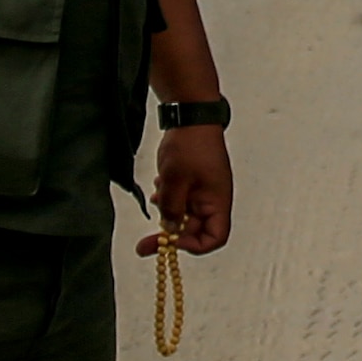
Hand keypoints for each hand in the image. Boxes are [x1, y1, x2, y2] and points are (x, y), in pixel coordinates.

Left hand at [149, 122, 232, 256]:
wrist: (190, 114)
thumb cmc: (190, 144)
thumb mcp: (175, 180)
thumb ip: (172, 209)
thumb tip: (170, 231)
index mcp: (217, 201)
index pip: (214, 238)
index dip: (193, 245)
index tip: (172, 240)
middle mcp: (212, 200)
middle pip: (195, 231)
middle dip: (170, 235)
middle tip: (143, 246)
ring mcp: (202, 191)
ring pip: (184, 216)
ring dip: (167, 215)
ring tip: (155, 200)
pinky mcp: (192, 182)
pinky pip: (180, 201)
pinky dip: (167, 201)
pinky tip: (157, 190)